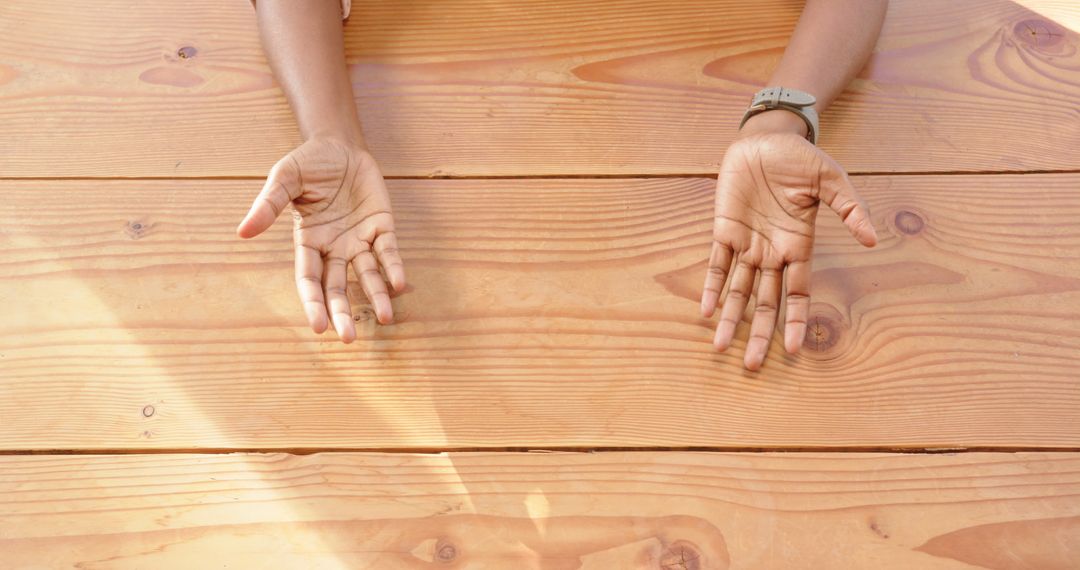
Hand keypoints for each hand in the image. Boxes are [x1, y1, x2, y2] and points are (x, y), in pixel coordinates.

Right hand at [236, 137, 404, 342]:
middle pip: (337, 287)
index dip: (313, 303)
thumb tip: (242, 232)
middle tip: (349, 338)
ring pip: (367, 275)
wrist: (338, 144)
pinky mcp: (381, 226)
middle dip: (343, 312)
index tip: (318, 327)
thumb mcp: (284, 180)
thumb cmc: (308, 164)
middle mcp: (334, 247)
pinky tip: (399, 284)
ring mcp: (359, 239)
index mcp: (307, 242)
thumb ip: (268, 205)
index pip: (309, 280)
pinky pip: (388, 251)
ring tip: (386, 318)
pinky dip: (394, 267)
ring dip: (376, 296)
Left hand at [701, 130, 876, 369]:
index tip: (794, 349)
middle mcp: (772, 252)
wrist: (767, 138)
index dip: (795, 320)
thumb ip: (850, 209)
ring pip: (737, 289)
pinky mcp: (723, 229)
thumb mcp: (831, 180)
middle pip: (765, 302)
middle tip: (751, 365)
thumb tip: (871, 240)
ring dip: (730, 318)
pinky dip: (711, 287)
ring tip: (720, 347)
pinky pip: (716, 263)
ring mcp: (747, 243)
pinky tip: (706, 311)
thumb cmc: (801, 159)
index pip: (798, 292)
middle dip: (759, 333)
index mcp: (799, 246)